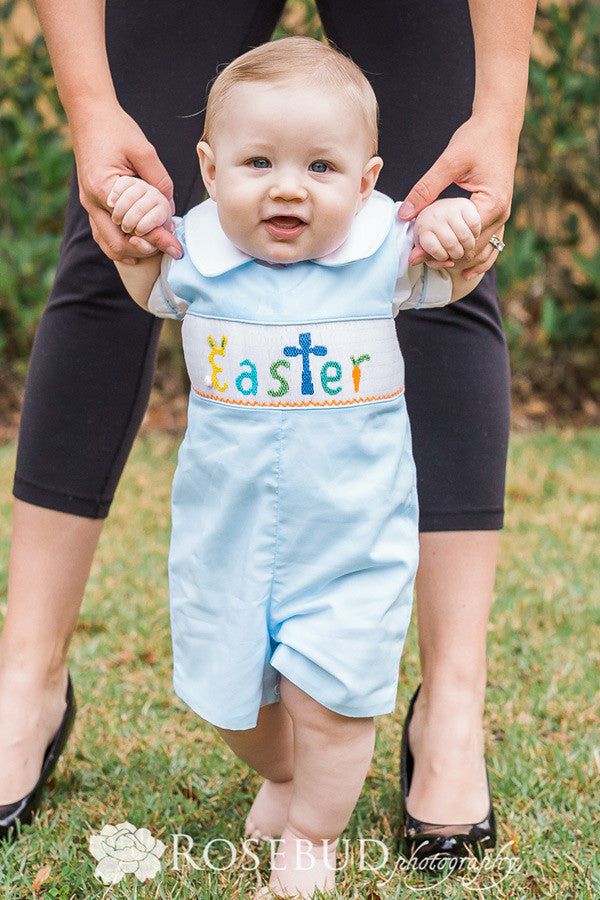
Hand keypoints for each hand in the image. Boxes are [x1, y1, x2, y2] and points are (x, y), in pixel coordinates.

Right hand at [71, 103, 181, 262]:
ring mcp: (88, 203)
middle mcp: (91, 201)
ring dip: (131, 251)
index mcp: (103, 189)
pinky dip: (120, 243)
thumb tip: (170, 209)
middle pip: (118, 243)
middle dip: (145, 250)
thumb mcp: (145, 151)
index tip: (176, 248)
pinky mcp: (91, 201)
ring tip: (155, 251)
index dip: (157, 239)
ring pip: (107, 243)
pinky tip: (138, 247)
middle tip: (169, 250)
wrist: (89, 113)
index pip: (133, 226)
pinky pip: (103, 233)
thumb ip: (160, 182)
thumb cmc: (116, 128)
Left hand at [401, 113, 518, 276]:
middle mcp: (502, 214)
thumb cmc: (476, 139)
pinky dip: (478, 258)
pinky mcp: (499, 213)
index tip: (416, 253)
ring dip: (459, 260)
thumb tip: (404, 213)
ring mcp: (503, 216)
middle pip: (472, 249)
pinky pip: (491, 243)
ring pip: (483, 251)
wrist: (499, 124)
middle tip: (418, 260)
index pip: (464, 239)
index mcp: (492, 204)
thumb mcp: (448, 162)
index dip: (439, 249)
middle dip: (445, 258)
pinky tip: (465, 271)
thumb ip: (426, 188)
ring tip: (433, 265)